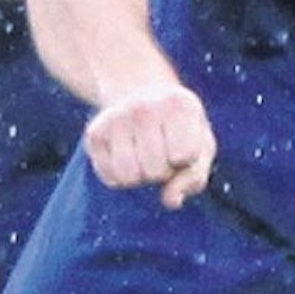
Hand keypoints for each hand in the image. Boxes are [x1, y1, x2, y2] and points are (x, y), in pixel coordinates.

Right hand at [82, 83, 215, 208]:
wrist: (139, 93)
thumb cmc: (177, 127)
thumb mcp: (200, 145)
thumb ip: (194, 176)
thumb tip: (171, 201)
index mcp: (179, 104)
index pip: (184, 155)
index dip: (185, 159)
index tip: (182, 142)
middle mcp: (144, 107)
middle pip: (155, 171)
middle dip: (162, 170)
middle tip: (161, 149)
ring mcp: (115, 118)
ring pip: (129, 177)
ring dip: (140, 177)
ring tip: (144, 156)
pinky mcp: (94, 133)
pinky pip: (110, 178)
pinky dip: (122, 177)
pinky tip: (127, 155)